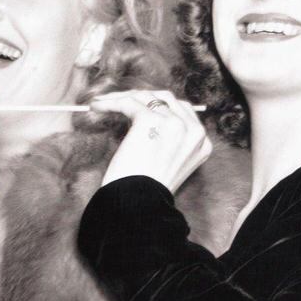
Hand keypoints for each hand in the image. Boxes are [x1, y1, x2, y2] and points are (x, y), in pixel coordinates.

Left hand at [90, 90, 210, 192]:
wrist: (138, 204)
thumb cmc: (146, 191)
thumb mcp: (169, 165)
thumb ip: (169, 142)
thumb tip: (145, 116)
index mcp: (202, 143)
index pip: (182, 110)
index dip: (158, 105)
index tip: (137, 106)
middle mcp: (194, 131)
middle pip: (167, 99)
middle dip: (141, 97)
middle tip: (118, 101)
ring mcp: (174, 124)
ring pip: (146, 97)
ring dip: (122, 97)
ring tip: (103, 103)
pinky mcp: (151, 120)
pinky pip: (128, 103)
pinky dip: (111, 102)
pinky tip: (98, 106)